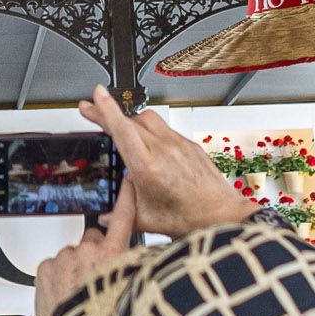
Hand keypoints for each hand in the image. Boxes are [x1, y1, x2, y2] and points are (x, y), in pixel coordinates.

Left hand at [32, 182, 135, 315]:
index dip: (127, 197)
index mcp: (115, 257)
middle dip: (96, 254)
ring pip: (73, 254)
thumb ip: (134, 272)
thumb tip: (140, 266)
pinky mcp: (45, 266)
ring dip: (76, 268)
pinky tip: (64, 295)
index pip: (124, 217)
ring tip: (78, 294)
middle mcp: (89, 252)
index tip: (128, 181)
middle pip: (95, 239)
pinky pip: (55, 264)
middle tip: (97, 281)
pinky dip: (58, 276)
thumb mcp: (130, 295)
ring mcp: (64, 258)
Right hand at [80, 86, 253, 237]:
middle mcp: (163, 150)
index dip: (106, 109)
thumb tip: (106, 218)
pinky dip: (151, 131)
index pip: (122, 129)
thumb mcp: (146, 221)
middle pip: (131, 120)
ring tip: (121, 129)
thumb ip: (122, 215)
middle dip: (109, 113)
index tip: (97, 95)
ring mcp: (178, 144)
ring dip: (131, 121)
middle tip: (93, 111)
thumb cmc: (189, 218)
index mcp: (148, 167)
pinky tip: (149, 146)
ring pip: (149, 119)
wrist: (221, 215)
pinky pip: (165, 129)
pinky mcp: (189, 145)